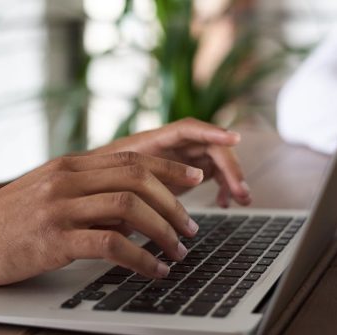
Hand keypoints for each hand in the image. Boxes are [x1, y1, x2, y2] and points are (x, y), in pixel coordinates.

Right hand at [0, 152, 204, 287]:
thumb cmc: (4, 223)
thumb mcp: (46, 195)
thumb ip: (86, 195)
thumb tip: (131, 211)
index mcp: (68, 166)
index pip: (131, 158)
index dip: (169, 167)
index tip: (195, 178)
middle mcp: (66, 179)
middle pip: (138, 178)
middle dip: (174, 203)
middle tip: (191, 228)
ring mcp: (58, 207)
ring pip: (130, 208)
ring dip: (163, 231)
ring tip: (178, 251)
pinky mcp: (52, 239)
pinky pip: (111, 245)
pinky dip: (141, 258)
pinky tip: (154, 271)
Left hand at [91, 118, 251, 207]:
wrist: (94, 185)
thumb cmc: (99, 179)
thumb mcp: (112, 182)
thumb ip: (131, 184)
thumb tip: (149, 198)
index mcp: (153, 141)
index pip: (187, 129)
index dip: (212, 131)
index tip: (234, 140)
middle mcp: (171, 146)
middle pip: (209, 147)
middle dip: (230, 167)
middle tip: (241, 191)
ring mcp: (180, 158)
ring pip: (215, 161)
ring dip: (231, 178)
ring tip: (241, 200)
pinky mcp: (185, 172)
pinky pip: (211, 174)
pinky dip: (221, 187)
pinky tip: (225, 203)